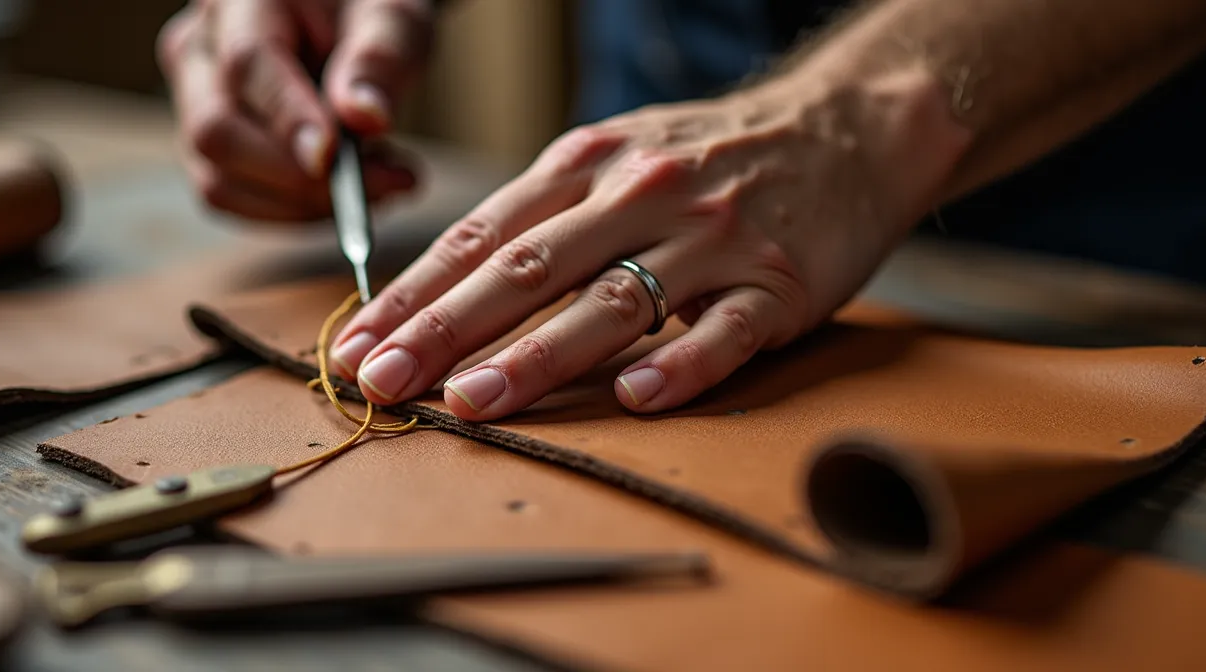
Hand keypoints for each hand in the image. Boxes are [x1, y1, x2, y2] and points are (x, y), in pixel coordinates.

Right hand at [157, 0, 433, 221]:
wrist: (346, 19)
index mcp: (241, 1)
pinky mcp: (209, 146)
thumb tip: (365, 120)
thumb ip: (380, 60)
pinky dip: (296, 212)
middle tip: (391, 181)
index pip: (248, 65)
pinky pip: (234, 198)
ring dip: (305, 205)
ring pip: (219, 181)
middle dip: (301, 179)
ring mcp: (194, 100)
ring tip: (383, 182)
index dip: (289, 120)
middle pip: (217, 133)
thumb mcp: (393, 18)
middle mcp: (199, 50)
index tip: (334, 161)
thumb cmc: (368, 10)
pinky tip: (352, 192)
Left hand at [329, 68, 972, 419]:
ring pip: (613, 300)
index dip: (416, 293)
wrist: (845, 128)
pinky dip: (679, 364)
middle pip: (529, 267)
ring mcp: (712, 239)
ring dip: (537, 355)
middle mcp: (641, 194)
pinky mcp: (777, 283)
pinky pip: (723, 330)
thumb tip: (451, 287)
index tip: (360, 344)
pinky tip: (635, 397)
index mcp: (589, 164)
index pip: (483, 234)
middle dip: (446, 328)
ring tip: (474, 401)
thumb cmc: (713, 156)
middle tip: (384, 380)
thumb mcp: (619, 155)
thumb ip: (546, 213)